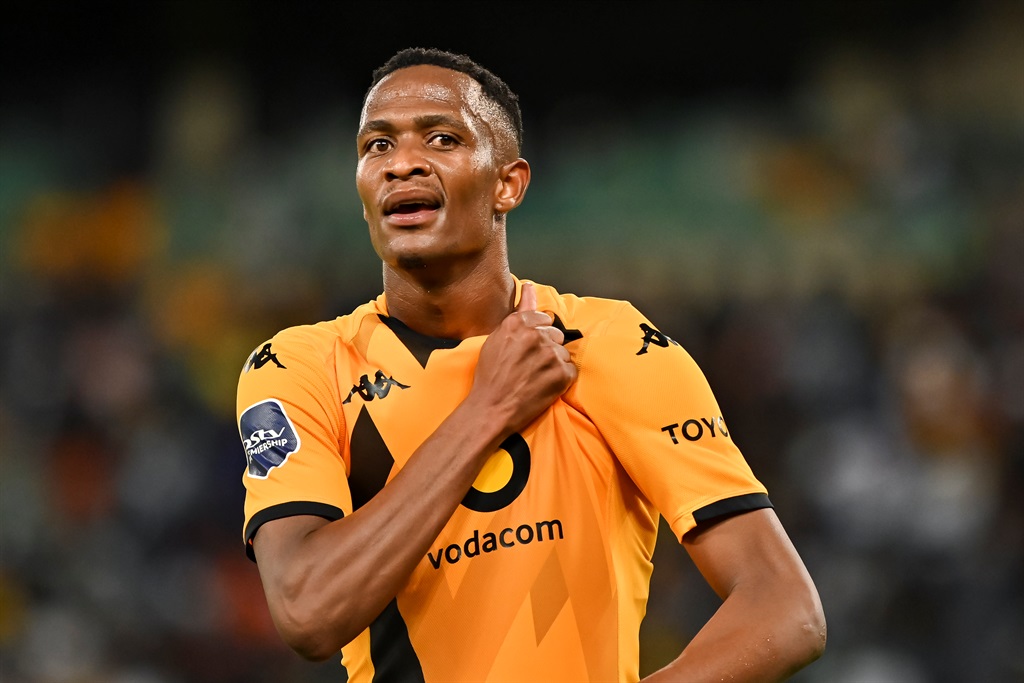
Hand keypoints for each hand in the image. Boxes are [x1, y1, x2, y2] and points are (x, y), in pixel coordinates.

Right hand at [470, 282, 577, 435]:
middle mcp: (536, 334)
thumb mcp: (497, 338)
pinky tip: (543, 385)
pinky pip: (570, 369)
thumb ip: (518, 313)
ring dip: (554, 364)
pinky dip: (560, 378)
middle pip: (556, 334)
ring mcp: (550, 354)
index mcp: (518, 323)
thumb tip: (530, 287)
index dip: (537, 334)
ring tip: (535, 377)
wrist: (492, 408)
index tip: (528, 348)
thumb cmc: (490, 375)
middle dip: (547, 347)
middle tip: (530, 365)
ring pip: (563, 352)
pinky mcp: (562, 373)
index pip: (543, 318)